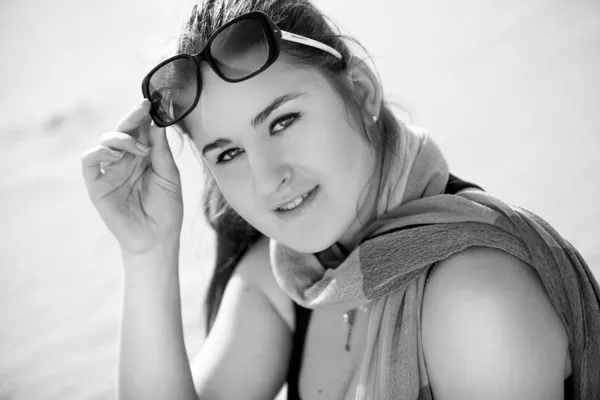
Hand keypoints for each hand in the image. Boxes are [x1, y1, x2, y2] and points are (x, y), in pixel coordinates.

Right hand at [82, 100, 182, 255]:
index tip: (152, 104)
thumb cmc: (166, 209)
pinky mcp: (97, 185)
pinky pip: (89, 161)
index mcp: (144, 157)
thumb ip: (161, 150)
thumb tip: (157, 123)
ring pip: (105, 141)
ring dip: (121, 138)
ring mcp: (110, 171)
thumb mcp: (169, 176)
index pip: (140, 131)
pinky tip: (115, 155)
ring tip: (139, 149)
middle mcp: (125, 161)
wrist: (157, 238)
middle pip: (122, 131)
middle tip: (143, 108)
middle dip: (132, 118)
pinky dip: (99, 152)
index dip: (143, 117)